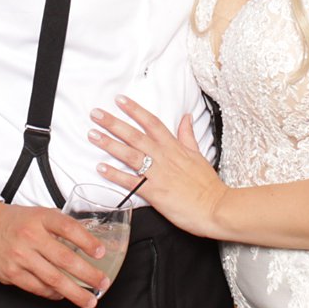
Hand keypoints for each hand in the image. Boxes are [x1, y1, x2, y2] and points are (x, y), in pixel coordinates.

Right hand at [0, 202, 108, 307]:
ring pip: (53, 278)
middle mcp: (30, 236)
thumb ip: (60, 226)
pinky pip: (37, 288)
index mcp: (40, 218)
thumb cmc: (16, 221)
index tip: (101, 252)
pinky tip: (63, 295)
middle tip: (103, 283)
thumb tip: (90, 243)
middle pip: (65, 259)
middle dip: (88, 274)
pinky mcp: (11, 273)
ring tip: (89, 300)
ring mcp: (20, 256)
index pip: (69, 228)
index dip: (87, 241)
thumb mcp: (39, 214)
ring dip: (74, 292)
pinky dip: (53, 294)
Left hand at [89, 96, 228, 239]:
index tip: (119, 100)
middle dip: (114, 123)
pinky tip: (100, 168)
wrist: (216, 207)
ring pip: (129, 155)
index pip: (151, 123)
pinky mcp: (154, 193)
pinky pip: (130, 182)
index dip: (135, 110)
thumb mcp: (199, 154)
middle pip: (135, 135)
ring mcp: (157, 174)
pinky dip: (115, 175)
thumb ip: (188, 136)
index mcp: (174, 147)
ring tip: (93, 135)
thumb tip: (186, 117)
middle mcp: (163, 157)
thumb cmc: (207, 184)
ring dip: (109, 144)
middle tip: (96, 114)